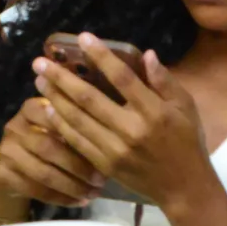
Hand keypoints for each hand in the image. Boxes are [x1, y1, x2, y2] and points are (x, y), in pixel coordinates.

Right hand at [0, 95, 102, 210]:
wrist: (9, 173)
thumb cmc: (45, 146)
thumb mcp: (58, 129)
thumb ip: (76, 125)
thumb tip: (111, 135)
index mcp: (32, 108)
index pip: (56, 117)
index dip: (81, 133)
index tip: (106, 148)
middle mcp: (14, 126)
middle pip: (50, 147)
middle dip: (79, 166)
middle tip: (102, 179)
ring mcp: (5, 150)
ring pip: (43, 172)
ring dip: (71, 185)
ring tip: (93, 193)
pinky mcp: (1, 174)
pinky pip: (35, 189)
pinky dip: (60, 197)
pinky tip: (78, 202)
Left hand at [33, 39, 214, 209]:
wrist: (183, 187)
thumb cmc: (187, 141)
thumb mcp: (186, 107)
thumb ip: (165, 81)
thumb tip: (146, 54)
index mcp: (153, 111)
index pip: (122, 78)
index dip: (101, 56)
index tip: (83, 38)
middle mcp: (131, 129)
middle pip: (89, 99)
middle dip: (62, 78)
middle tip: (40, 62)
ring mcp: (115, 149)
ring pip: (78, 120)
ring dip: (55, 98)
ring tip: (39, 80)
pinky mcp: (105, 165)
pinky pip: (77, 141)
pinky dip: (61, 124)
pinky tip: (49, 109)